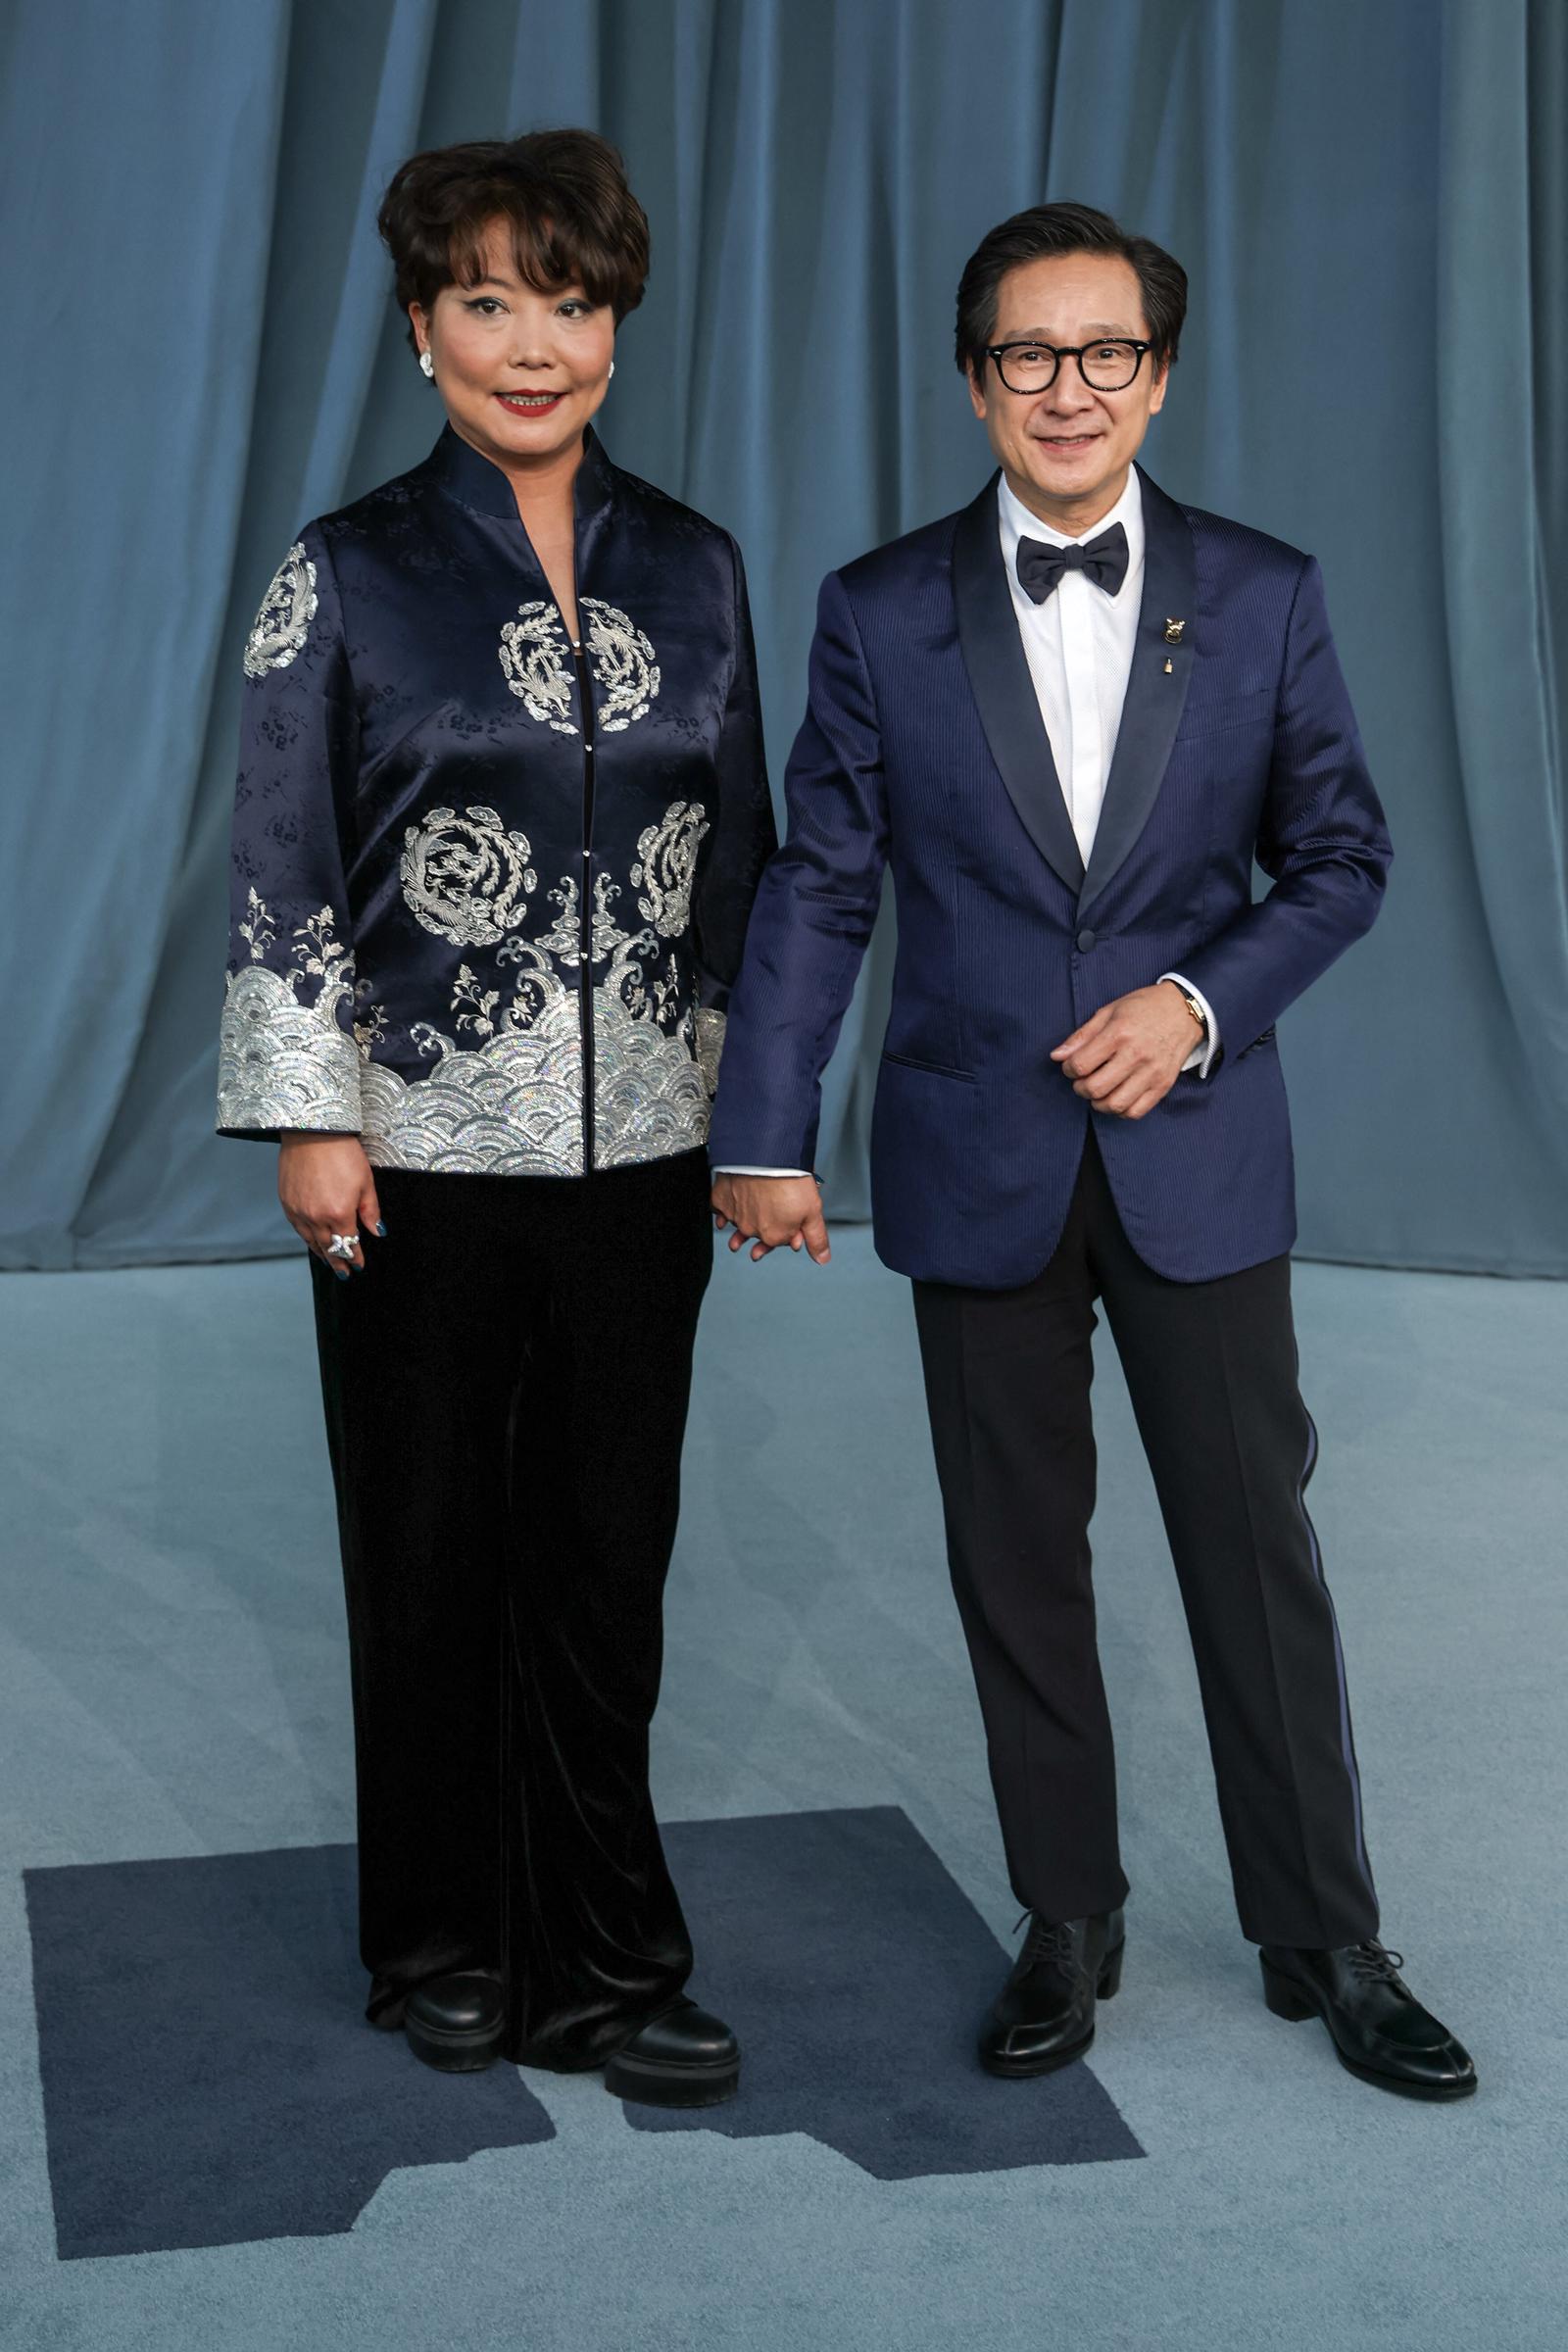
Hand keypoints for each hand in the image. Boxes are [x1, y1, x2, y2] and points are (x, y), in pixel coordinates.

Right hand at [278, 1133, 382, 1276]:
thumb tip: (377, 1232)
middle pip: (328, 1248)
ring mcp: (299, 1211)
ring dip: (322, 1253)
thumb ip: (370, 1211)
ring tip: (330, 1262)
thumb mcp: (365, 1182)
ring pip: (311, 1241)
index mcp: (339, 1214)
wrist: (312, 1132)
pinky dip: (307, 1238)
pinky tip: (312, 1241)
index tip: (359, 1266)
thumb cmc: (343, 1153)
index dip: (354, 1257)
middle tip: (343, 1273)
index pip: (349, 1244)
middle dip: (338, 1261)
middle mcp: (316, 1217)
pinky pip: (298, 1228)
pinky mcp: (286, 1203)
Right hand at [711, 1173, 830, 1263]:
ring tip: (736, 1243)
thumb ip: (816, 1237)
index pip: (780, 1241)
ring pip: (737, 1225)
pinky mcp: (721, 1199)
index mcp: (774, 1235)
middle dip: (761, 1239)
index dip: (787, 1234)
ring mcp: (735, 1215)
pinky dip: (722, 1214)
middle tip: (757, 1251)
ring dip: (739, 1231)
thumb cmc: (789, 1178)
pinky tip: (724, 1218)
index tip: (789, 1228)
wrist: (765, 1155)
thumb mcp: (813, 1210)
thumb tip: (821, 1258)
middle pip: (758, 1234)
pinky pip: (719, 1211)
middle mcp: (752, 1228)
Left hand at [1051, 981, 1200, 1119]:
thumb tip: (1057, 1056)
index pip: (1080, 1065)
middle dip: (1080, 1088)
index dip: (1068, 1069)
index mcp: (1119, 1033)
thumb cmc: (1144, 1008)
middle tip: (1082, 1080)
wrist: (1185, 1011)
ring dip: (1098, 1103)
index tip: (1071, 1065)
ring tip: (1098, 1091)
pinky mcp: (1163, 1085)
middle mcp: (1136, 1055)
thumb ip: (1081, 1036)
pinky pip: (1136, 1112)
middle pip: (1095, 1088)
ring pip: (1115, 1105)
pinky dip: (1120, 1111)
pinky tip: (1116, 1097)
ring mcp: (1152, 1073)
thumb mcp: (1109, 1011)